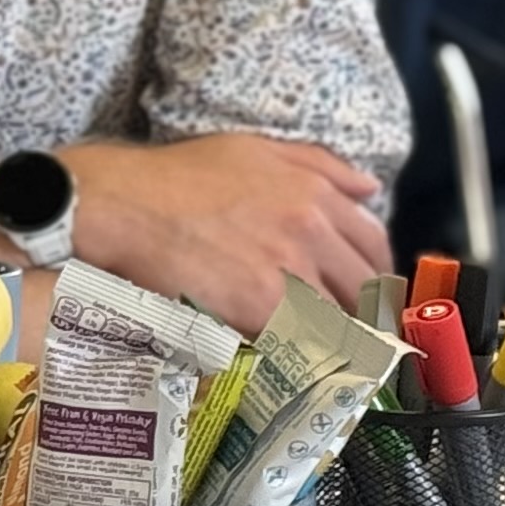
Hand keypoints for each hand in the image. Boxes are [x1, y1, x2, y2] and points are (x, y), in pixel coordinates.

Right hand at [65, 133, 389, 330]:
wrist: (128, 206)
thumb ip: (320, 164)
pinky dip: (301, 351)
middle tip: (352, 332)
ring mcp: (289, 271)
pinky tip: (291, 356)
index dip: (375, 275)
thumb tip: (369, 188)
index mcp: (315, 193)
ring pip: (339, 319)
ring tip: (323, 353)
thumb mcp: (255, 150)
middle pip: (364, 288)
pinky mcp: (261, 307)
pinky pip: (301, 338)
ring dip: (336, 339)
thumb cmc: (182, 175)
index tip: (367, 294)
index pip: (373, 245)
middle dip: (362, 313)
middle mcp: (311, 231)